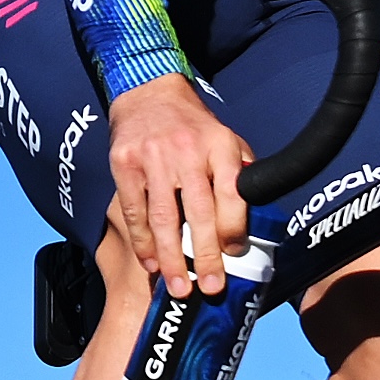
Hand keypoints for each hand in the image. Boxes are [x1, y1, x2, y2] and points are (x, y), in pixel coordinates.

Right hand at [108, 73, 247, 296]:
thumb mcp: (225, 140)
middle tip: (210, 286)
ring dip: (171, 258)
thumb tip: (254, 221)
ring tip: (179, 286)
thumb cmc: (192, 126)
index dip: (234, 229)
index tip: (234, 254)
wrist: (148, 92)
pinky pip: (135, 212)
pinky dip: (143, 242)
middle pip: (198, 212)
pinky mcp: (125, 164)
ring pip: (164, 218)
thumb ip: (240, 175)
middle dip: (204, 255)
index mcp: (219, 146)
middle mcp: (187, 151)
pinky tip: (151, 263)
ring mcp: (153, 158)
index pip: (232, 194)